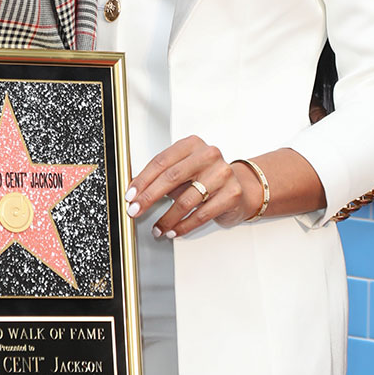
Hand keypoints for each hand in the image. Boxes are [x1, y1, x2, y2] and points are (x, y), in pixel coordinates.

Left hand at [124, 135, 262, 236]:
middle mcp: (208, 155)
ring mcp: (222, 174)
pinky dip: (184, 225)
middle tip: (136, 210)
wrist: (242, 188)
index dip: (143, 180)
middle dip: (149, 197)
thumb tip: (135, 191)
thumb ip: (162, 177)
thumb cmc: (207, 178)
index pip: (161, 161)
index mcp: (192, 144)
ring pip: (186, 200)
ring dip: (167, 218)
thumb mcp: (184, 171)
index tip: (131, 194)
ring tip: (157, 228)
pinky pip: (201, 214)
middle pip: (171, 177)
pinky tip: (174, 230)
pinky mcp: (231, 193)